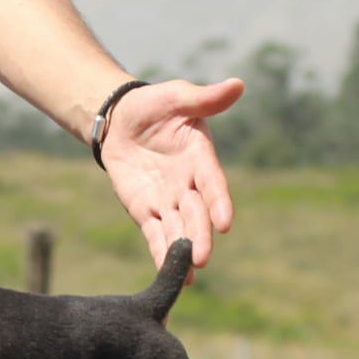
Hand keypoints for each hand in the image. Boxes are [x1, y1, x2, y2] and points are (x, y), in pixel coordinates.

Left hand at [98, 78, 244, 273]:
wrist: (120, 119)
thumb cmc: (154, 105)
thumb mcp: (177, 96)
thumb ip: (204, 98)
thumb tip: (237, 84)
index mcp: (200, 156)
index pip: (212, 182)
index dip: (218, 201)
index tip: (225, 222)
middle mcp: (189, 183)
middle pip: (196, 213)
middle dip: (200, 234)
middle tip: (202, 257)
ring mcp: (169, 199)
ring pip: (179, 228)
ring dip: (183, 250)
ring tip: (190, 271)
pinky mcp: (147, 210)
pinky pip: (156, 234)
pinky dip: (162, 254)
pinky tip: (169, 275)